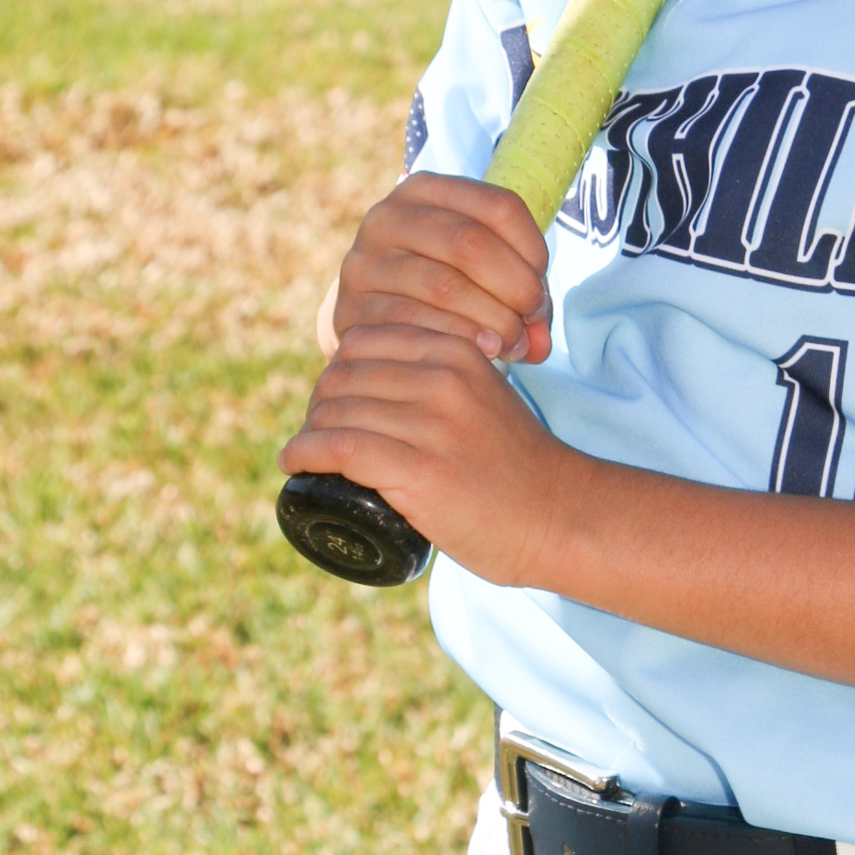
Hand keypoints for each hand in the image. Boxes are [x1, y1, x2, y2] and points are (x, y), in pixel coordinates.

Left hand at [279, 323, 571, 587]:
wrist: (560, 516)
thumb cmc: (518, 466)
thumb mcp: (486, 394)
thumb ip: (447, 377)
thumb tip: (385, 380)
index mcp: (457, 351)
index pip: (364, 339)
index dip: (337, 370)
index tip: (333, 402)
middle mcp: (442, 377)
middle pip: (342, 374)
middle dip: (318, 404)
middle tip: (317, 434)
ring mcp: (430, 423)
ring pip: (335, 411)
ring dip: (308, 433)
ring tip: (305, 454)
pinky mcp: (418, 469)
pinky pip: (338, 447)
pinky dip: (305, 453)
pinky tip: (294, 462)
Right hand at [332, 173, 551, 365]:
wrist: (375, 320)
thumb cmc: (446, 287)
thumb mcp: (484, 271)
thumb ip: (523, 294)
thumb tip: (540, 342)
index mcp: (425, 189)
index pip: (500, 206)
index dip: (534, 251)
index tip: (541, 289)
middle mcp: (387, 217)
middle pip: (471, 243)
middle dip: (516, 288)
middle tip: (531, 322)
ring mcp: (364, 262)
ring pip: (445, 286)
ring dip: (492, 321)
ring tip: (514, 345)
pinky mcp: (351, 308)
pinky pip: (416, 325)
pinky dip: (458, 341)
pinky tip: (481, 354)